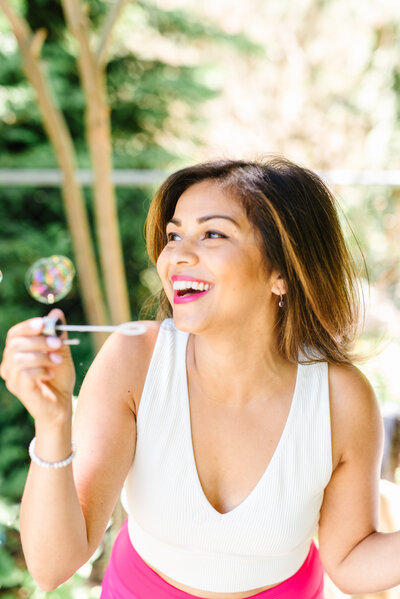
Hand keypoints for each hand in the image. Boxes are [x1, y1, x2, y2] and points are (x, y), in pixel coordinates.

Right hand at [0, 308, 75, 427]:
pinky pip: (24, 374)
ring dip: (41, 356)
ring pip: (19, 358)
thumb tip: (56, 312)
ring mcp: (12, 378)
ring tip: (57, 361)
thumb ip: (57, 333)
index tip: (43, 323)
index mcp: (17, 352)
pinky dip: (40, 370)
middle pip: (16, 344)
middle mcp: (10, 364)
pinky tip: (51, 374)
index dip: (27, 326)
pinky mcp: (20, 390)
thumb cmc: (59, 376)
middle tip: (57, 343)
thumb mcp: (61, 350)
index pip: (14, 334)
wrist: (63, 402)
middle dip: (39, 340)